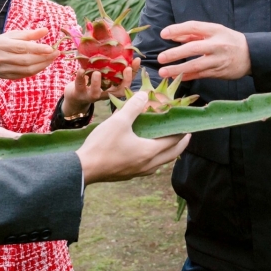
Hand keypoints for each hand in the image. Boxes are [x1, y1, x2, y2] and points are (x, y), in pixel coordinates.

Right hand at [0, 28, 58, 98]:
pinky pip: (25, 75)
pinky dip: (37, 70)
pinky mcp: (8, 77)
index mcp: (1, 45)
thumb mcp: (10, 36)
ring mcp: (4, 70)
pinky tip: (44, 64)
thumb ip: (28, 34)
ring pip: (27, 70)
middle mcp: (1, 58)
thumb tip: (46, 30)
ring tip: (52, 58)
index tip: (50, 48)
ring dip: (43, 64)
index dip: (37, 48)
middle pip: (26, 60)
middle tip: (56, 52)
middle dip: (43, 57)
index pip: (22, 47)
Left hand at [60, 62, 139, 116]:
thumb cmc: (93, 81)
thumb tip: (123, 46)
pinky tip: (81, 70)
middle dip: (125, 81)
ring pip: (96, 93)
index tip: (137, 60)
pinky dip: (80, 78)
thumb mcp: (104, 74)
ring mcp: (91, 95)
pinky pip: (80, 86)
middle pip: (119, 92)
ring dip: (97, 83)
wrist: (76, 96)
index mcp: (113, 89)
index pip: (127, 82)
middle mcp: (105, 94)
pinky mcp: (79, 93)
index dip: (134, 73)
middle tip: (127, 69)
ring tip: (97, 73)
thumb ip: (112, 65)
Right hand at [76, 91, 190, 183]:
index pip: (174, 141)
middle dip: (181, 144)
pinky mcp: (129, 175)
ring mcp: (139, 172)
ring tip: (169, 142)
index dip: (181, 131)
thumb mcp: (118, 121)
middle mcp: (149, 164)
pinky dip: (156, 158)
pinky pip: (151, 167)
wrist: (84, 169)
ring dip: (169, 152)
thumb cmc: (102, 145)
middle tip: (186, 134)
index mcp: (150, 151)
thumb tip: (145, 95)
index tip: (187, 124)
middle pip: (172, 155)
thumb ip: (133, 106)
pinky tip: (148, 153)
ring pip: (162, 162)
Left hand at [156, 21, 249, 80]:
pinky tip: (175, 77)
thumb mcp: (214, 31)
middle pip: (193, 48)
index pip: (194, 27)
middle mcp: (216, 45)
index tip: (163, 34)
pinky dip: (187, 76)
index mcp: (215, 30)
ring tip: (163, 72)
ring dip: (178, 69)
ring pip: (195, 65)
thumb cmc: (228, 40)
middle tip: (161, 58)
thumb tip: (172, 36)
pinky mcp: (218, 72)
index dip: (178, 29)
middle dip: (175, 53)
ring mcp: (218, 60)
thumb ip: (193, 33)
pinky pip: (200, 75)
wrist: (251, 55)